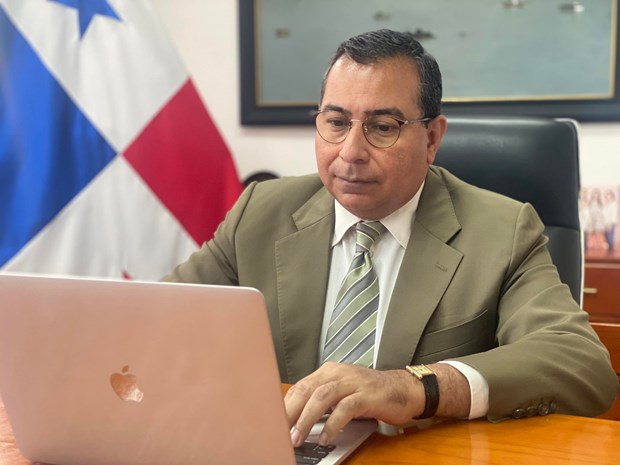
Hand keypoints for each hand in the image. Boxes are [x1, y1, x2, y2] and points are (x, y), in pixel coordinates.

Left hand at [284, 362, 423, 446]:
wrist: (405, 388)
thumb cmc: (371, 393)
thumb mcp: (343, 392)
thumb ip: (322, 401)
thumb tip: (297, 420)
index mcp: (329, 372)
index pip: (300, 386)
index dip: (285, 405)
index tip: (273, 422)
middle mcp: (339, 373)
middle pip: (307, 390)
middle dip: (290, 412)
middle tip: (279, 431)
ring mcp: (353, 382)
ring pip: (322, 397)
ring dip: (307, 419)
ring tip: (298, 437)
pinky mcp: (367, 395)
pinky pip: (345, 409)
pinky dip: (333, 424)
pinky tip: (326, 437)